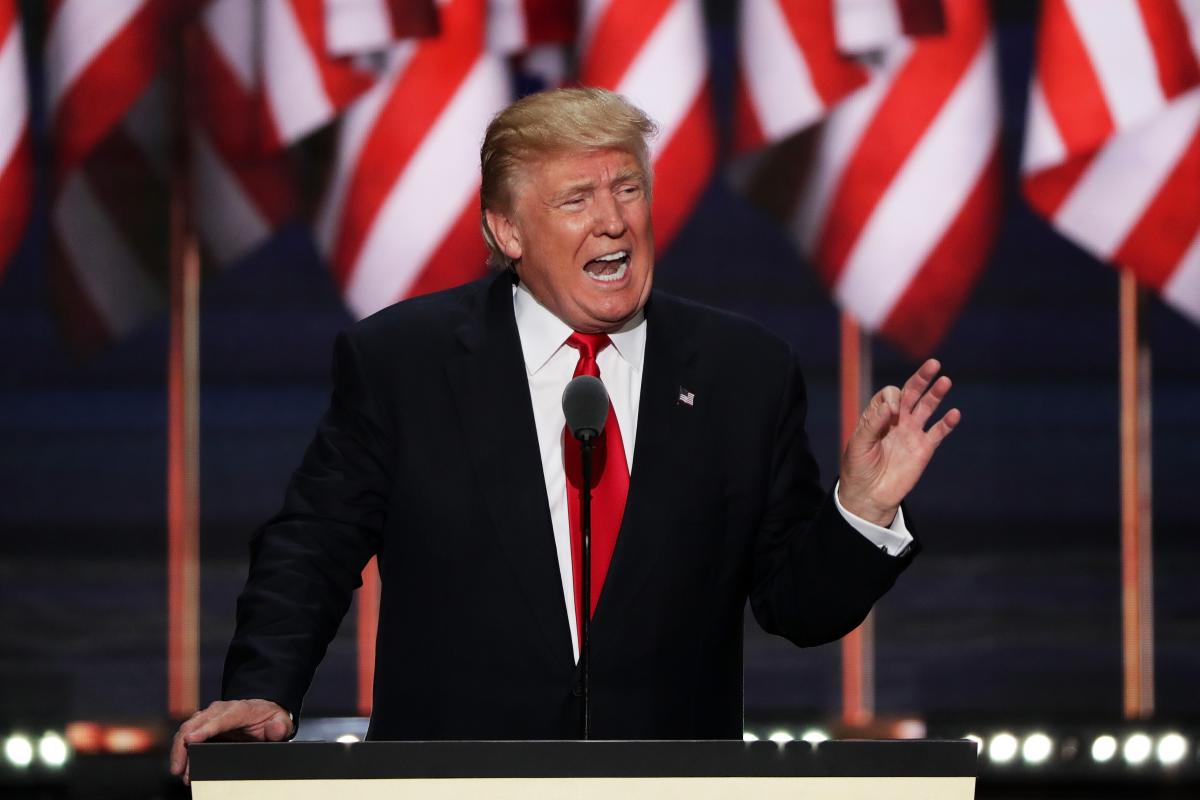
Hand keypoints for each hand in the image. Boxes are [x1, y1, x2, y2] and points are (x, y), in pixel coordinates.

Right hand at [169, 699, 292, 783]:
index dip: (204, 730)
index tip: (190, 740)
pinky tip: (182, 765)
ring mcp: (209, 717)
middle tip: (179, 768)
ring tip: (179, 771)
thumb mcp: (281, 721)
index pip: (219, 719)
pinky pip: (188, 734)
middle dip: (184, 745)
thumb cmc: (270, 718)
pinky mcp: (203, 725)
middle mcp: (220, 710)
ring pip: (188, 729)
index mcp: (239, 710)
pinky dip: (182, 749)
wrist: (263, 711)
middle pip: (196, 724)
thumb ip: (279, 726)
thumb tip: (275, 729)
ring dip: (180, 750)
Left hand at [838, 359, 959, 526]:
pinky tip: (954, 413)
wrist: (869, 495)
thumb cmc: (858, 468)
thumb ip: (873, 424)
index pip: (889, 395)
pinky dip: (947, 423)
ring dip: (936, 394)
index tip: (892, 413)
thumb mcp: (858, 444)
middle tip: (933, 364)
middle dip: (922, 378)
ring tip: (945, 380)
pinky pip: (938, 432)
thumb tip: (891, 406)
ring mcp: (912, 433)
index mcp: (878, 416)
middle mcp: (897, 420)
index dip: (892, 398)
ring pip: (927, 407)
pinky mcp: (924, 448)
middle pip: (912, 393)